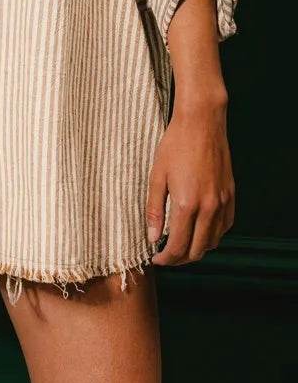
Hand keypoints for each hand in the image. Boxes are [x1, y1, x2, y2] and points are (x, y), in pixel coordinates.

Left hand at [146, 99, 234, 265]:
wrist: (202, 123)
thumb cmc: (175, 145)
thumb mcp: (157, 175)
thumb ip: (155, 209)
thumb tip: (152, 237)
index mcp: (187, 204)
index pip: (178, 247)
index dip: (166, 259)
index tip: (156, 259)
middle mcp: (208, 207)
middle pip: (197, 250)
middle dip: (180, 259)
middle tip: (166, 256)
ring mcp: (222, 202)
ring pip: (213, 241)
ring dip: (197, 249)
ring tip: (181, 245)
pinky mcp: (231, 195)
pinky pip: (225, 227)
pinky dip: (212, 235)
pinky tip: (200, 230)